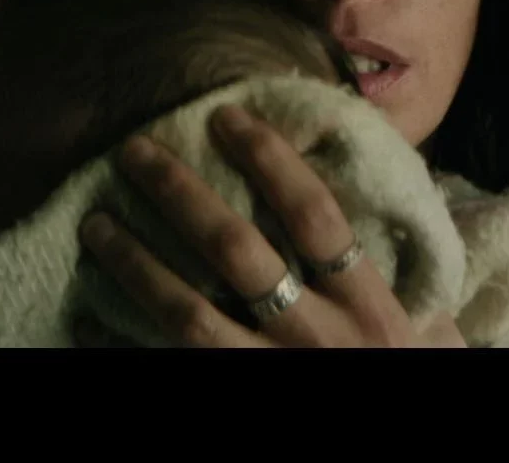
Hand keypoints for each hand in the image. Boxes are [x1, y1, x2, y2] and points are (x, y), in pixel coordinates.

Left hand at [78, 104, 466, 348]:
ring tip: (95, 223)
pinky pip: (169, 362)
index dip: (268, 159)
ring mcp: (268, 370)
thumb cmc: (395, 371)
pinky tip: (86, 316)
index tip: (223, 117)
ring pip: (190, 312)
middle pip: (236, 251)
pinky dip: (120, 340)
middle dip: (179, 194)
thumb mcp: (422, 332)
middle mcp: (314, 337)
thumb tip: (360, 194)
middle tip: (134, 152)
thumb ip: (391, 273)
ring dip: (136, 263)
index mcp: (365, 306)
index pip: (313, 215)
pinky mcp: (232, 392)